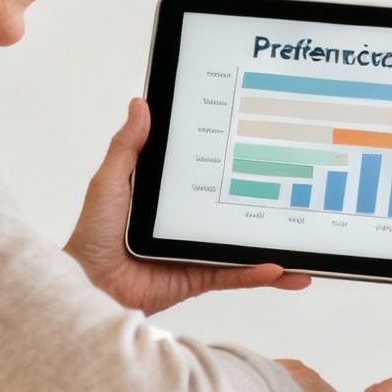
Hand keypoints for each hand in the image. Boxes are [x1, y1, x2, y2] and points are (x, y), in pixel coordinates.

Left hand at [67, 98, 310, 314]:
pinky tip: (281, 269)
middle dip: (268, 204)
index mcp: (170, 198)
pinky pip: (233, 274)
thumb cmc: (91, 236)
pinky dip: (257, 273)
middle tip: (297, 191)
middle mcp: (188, 223)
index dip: (235, 162)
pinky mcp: (197, 277)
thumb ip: (127, 148)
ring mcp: (195, 251)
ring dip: (273, 247)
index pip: (209, 174)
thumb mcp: (109, 182)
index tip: (262, 145)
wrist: (88, 286)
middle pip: (236, 210)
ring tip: (303, 245)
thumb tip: (140, 105)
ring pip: (243, 246)